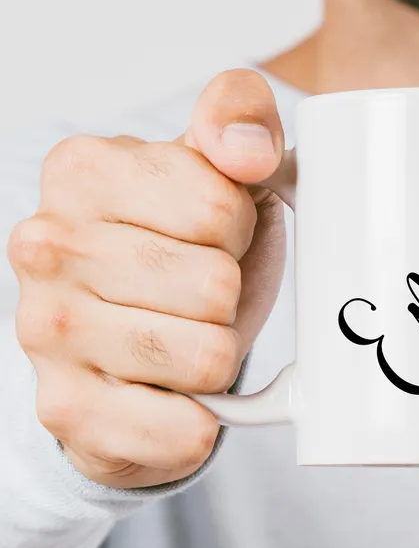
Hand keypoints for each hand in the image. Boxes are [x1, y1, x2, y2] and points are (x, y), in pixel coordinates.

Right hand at [7, 69, 294, 487]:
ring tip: (184, 335)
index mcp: (82, 170)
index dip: (238, 228)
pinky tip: (174, 394)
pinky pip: (183, 430)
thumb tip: (246, 151)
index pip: (219, 206)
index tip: (211, 233)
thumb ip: (241, 117)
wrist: (139, 338)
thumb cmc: (185, 246)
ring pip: (208, 357)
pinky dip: (201, 420)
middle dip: (228, 295)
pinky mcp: (66, 411)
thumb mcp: (220, 167)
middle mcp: (45, 246)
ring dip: (217, 353)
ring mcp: (44, 331)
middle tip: (197, 292)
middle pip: (214, 286)